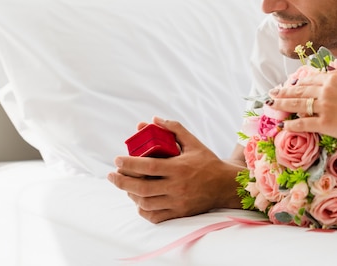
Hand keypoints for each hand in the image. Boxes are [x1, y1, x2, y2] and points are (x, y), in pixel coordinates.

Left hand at [107, 117, 244, 222]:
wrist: (225, 185)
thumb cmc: (207, 162)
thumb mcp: (193, 142)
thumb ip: (174, 129)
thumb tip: (153, 120)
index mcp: (179, 168)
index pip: (148, 167)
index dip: (130, 164)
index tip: (117, 160)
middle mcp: (177, 187)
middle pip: (142, 187)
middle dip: (122, 181)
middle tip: (112, 175)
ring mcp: (178, 202)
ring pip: (145, 203)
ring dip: (131, 194)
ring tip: (125, 185)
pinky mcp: (179, 212)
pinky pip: (155, 216)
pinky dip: (142, 209)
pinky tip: (138, 200)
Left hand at [270, 70, 336, 143]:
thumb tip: (331, 70)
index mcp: (334, 78)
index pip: (310, 79)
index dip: (298, 82)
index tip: (291, 84)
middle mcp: (326, 90)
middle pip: (299, 90)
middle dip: (284, 91)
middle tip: (272, 92)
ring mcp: (324, 107)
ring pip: (297, 104)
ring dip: (282, 104)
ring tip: (272, 104)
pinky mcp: (324, 124)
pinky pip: (303, 123)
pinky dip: (292, 124)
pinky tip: (284, 125)